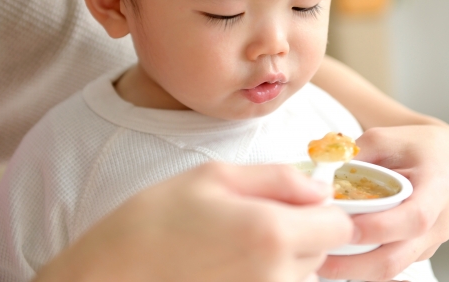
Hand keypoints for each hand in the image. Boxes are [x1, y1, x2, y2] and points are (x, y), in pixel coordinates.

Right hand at [35, 162, 353, 281]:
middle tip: (255, 218)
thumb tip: (320, 187)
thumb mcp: (215, 176)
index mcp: (273, 233)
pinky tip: (228, 265)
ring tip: (235, 244)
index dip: (323, 210)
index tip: (297, 202)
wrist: (108, 276)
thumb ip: (278, 178)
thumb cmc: (155, 220)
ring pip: (302, 274)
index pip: (340, 226)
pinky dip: (265, 275)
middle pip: (322, 251)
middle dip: (302, 231)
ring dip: (284, 257)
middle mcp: (276, 276)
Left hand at [318, 125, 448, 280]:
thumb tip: (319, 177)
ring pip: (390, 269)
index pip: (414, 218)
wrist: (446, 159)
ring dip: (354, 269)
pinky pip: (389, 267)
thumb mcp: (384, 138)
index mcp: (438, 188)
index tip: (345, 227)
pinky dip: (362, 267)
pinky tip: (336, 259)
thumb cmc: (416, 146)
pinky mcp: (417, 253)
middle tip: (318, 255)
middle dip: (355, 264)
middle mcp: (439, 223)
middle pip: (398, 258)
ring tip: (319, 259)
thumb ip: (354, 156)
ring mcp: (429, 243)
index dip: (379, 228)